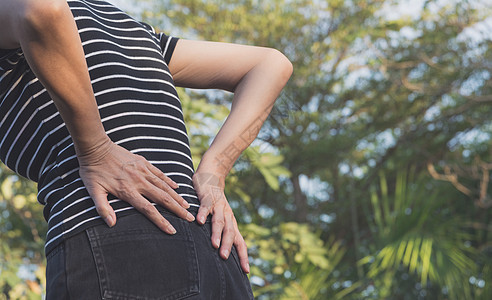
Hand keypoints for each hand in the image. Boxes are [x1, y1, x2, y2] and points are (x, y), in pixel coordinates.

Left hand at [77, 138, 194, 233]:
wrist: (96, 147)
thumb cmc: (92, 171)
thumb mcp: (93, 191)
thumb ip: (103, 208)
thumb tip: (111, 224)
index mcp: (128, 191)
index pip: (148, 210)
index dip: (161, 221)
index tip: (172, 230)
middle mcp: (139, 182)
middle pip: (162, 199)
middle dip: (177, 210)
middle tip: (189, 218)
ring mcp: (143, 171)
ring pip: (164, 186)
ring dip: (177, 197)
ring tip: (187, 206)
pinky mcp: (143, 163)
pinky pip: (160, 174)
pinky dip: (169, 181)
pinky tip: (176, 187)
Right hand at [192, 171, 249, 272]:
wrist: (212, 176)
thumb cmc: (216, 204)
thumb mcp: (221, 220)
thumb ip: (221, 235)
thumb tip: (221, 257)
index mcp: (232, 224)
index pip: (240, 242)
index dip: (244, 256)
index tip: (246, 271)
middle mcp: (227, 216)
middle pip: (230, 232)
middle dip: (228, 246)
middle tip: (225, 258)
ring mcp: (218, 206)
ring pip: (219, 221)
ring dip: (217, 233)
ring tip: (215, 245)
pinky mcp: (208, 198)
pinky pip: (206, 206)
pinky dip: (203, 214)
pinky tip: (199, 222)